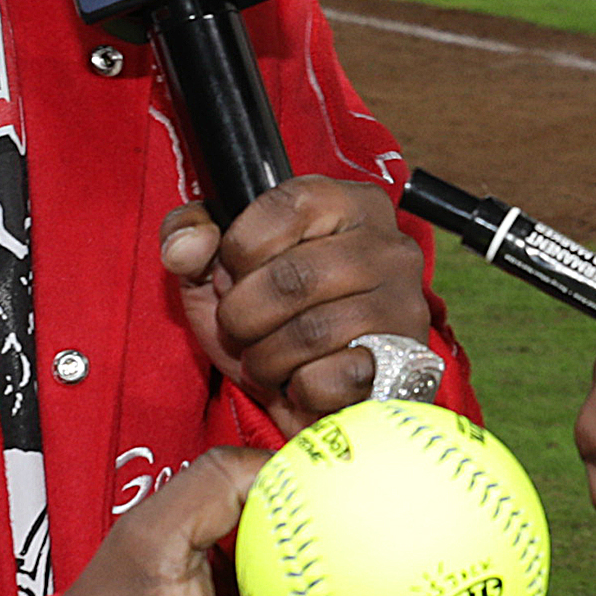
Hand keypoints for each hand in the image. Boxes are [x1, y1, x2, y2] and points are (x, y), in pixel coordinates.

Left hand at [161, 177, 436, 427]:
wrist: (309, 392)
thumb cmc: (268, 317)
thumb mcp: (219, 268)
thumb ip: (191, 237)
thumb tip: (188, 246)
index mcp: (351, 204)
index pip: (287, 207)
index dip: (240, 248)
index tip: (235, 272)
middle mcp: (390, 248)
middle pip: (295, 277)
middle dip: (244, 314)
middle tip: (241, 327)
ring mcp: (403, 306)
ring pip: (313, 333)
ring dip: (267, 357)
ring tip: (268, 358)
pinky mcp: (407, 365)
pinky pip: (333, 378)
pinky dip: (301, 388)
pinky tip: (303, 380)